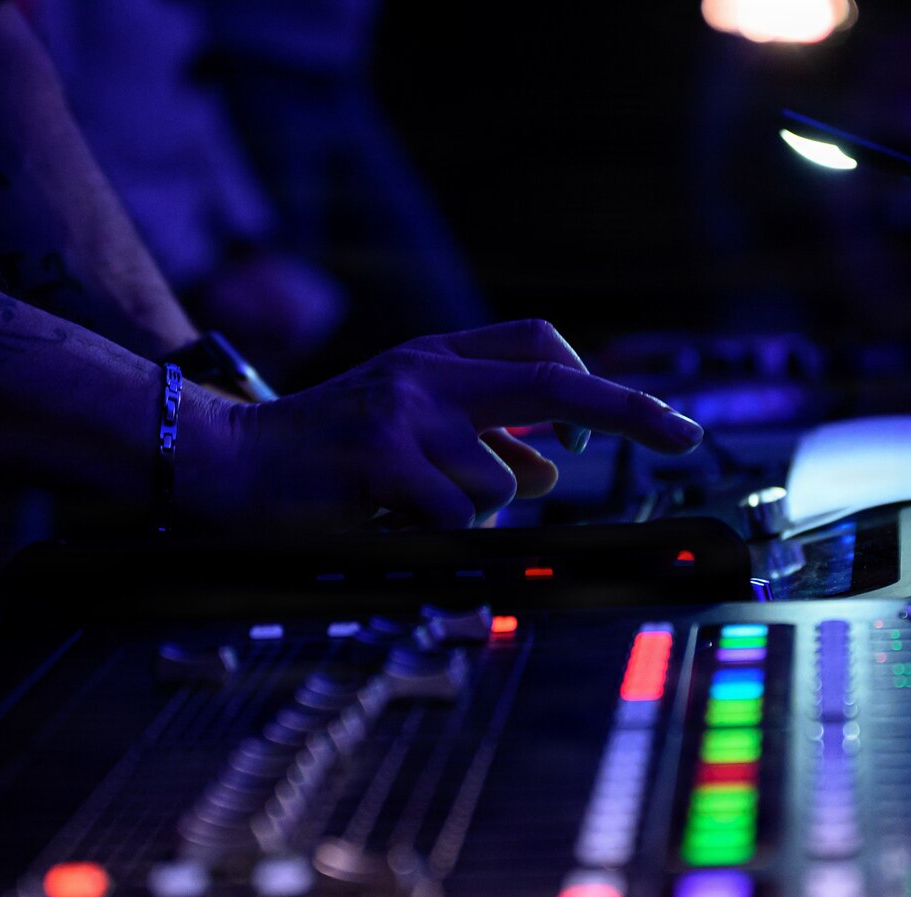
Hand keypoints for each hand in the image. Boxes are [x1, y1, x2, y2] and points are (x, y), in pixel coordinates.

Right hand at [200, 320, 701, 529]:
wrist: (224, 461)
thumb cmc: (323, 456)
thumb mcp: (405, 425)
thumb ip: (477, 434)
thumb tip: (551, 463)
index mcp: (435, 358)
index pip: (538, 346)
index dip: (597, 382)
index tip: (652, 417)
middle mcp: (427, 373)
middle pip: (551, 382)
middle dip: (630, 410)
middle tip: (686, 436)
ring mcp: (405, 412)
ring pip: (500, 482)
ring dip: (471, 511)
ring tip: (406, 505)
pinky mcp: (381, 459)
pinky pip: (454, 515)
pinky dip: (435, 535)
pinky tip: (388, 521)